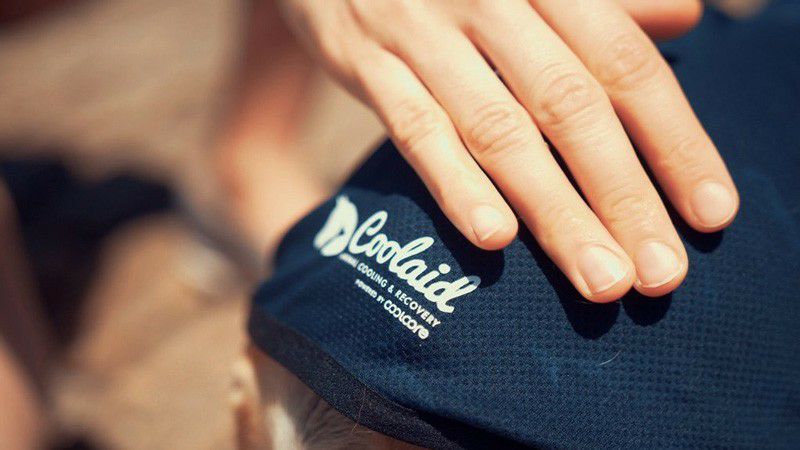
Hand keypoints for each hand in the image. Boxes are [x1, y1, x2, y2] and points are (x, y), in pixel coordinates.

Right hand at [278, 0, 737, 301]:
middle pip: (570, 106)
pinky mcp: (368, 63)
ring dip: (553, 210)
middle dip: (621, 195)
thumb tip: (686, 20)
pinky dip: (454, 184)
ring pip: (499, 130)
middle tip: (659, 275)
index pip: (625, 63)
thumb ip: (605, 0)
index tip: (710, 213)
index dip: (673, 140)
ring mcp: (424, 33)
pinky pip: (415, 129)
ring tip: (599, 279)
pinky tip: (493, 237)